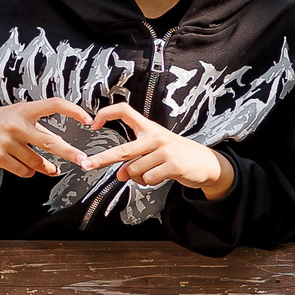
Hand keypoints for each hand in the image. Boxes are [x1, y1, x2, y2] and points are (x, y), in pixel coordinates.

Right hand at [0, 99, 95, 178]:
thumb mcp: (16, 115)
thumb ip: (37, 126)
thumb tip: (61, 143)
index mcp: (23, 110)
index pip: (53, 104)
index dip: (73, 110)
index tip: (88, 119)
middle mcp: (16, 125)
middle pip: (50, 141)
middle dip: (69, 153)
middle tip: (83, 160)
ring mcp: (6, 142)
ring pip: (37, 162)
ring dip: (47, 167)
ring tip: (52, 168)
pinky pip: (24, 171)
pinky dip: (29, 171)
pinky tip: (26, 167)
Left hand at [83, 104, 235, 197]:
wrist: (206, 163)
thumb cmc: (179, 154)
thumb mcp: (157, 149)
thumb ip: (136, 158)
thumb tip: (120, 174)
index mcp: (149, 128)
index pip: (124, 111)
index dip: (106, 114)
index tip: (93, 123)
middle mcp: (155, 137)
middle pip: (123, 150)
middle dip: (102, 159)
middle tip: (88, 164)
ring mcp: (164, 151)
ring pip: (135, 170)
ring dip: (138, 177)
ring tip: (151, 172)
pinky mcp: (172, 165)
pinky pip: (148, 179)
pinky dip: (149, 182)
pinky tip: (160, 177)